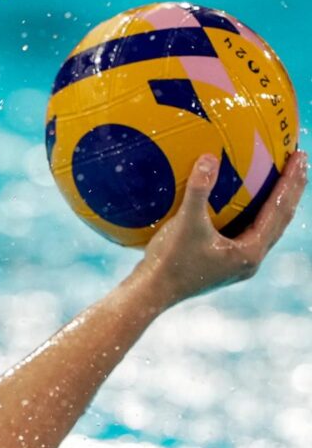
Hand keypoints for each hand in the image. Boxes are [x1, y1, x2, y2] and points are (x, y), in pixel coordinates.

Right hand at [137, 149, 307, 307]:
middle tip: (300, 161)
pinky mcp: (223, 264)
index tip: (299, 155)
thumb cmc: (170, 262)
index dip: (291, 181)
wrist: (151, 292)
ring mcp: (238, 264)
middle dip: (292, 190)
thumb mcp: (185, 224)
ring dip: (276, 203)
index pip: (279, 210)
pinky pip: (248, 232)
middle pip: (281, 219)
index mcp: (250, 252)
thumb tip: (209, 157)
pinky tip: (242, 202)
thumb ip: (199, 190)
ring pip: (267, 228)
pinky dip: (254, 214)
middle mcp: (251, 260)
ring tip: (281, 180)